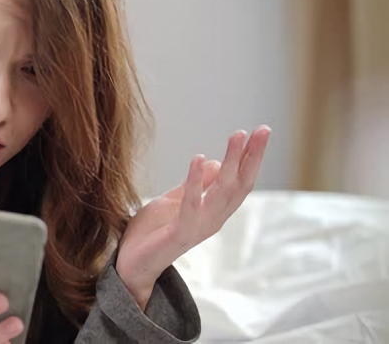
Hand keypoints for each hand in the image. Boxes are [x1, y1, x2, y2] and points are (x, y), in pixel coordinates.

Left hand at [116, 126, 270, 308]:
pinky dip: (196, 182)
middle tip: (263, 130)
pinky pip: (191, 205)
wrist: (131, 265)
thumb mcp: (174, 200)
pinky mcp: (180, 233)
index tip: (260, 132)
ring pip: (222, 192)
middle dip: (252, 156)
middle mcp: (213, 219)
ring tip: (237, 136)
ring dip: (231, 162)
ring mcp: (198, 227)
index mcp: (213, 211)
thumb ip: (194, 185)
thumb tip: (214, 162)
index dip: (251, 158)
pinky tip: (198, 159)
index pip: (239, 181)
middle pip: (239, 185)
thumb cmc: (152, 233)